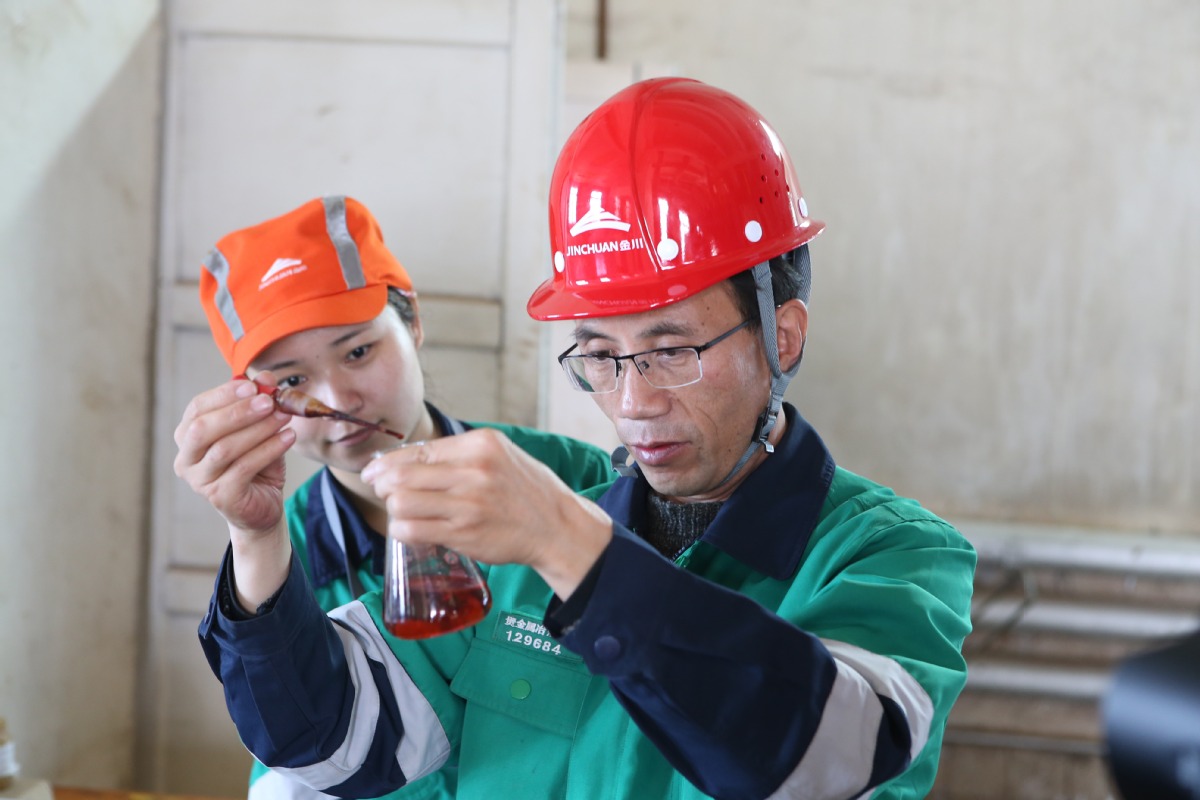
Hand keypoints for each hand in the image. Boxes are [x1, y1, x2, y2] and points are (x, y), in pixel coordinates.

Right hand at [173, 374, 294, 536]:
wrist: (262, 505)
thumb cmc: (255, 463)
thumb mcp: (258, 428)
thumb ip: (258, 403)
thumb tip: (266, 378)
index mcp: (188, 436)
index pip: (198, 408)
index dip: (224, 394)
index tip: (253, 385)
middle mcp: (186, 459)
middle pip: (203, 428)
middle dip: (238, 411)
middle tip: (269, 401)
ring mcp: (200, 481)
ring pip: (225, 448)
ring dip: (258, 429)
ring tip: (284, 417)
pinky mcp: (220, 497)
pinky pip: (244, 468)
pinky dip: (268, 449)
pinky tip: (288, 437)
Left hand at [360, 428, 612, 598]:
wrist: (558, 526)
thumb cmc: (527, 491)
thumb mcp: (500, 455)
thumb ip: (460, 454)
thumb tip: (408, 460)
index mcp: (480, 444)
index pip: (416, 451)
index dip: (387, 462)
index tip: (374, 470)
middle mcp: (473, 471)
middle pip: (401, 475)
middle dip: (383, 485)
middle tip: (382, 491)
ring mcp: (468, 504)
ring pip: (401, 503)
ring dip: (393, 508)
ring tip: (401, 511)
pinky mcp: (464, 534)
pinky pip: (412, 530)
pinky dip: (402, 529)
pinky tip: (410, 529)